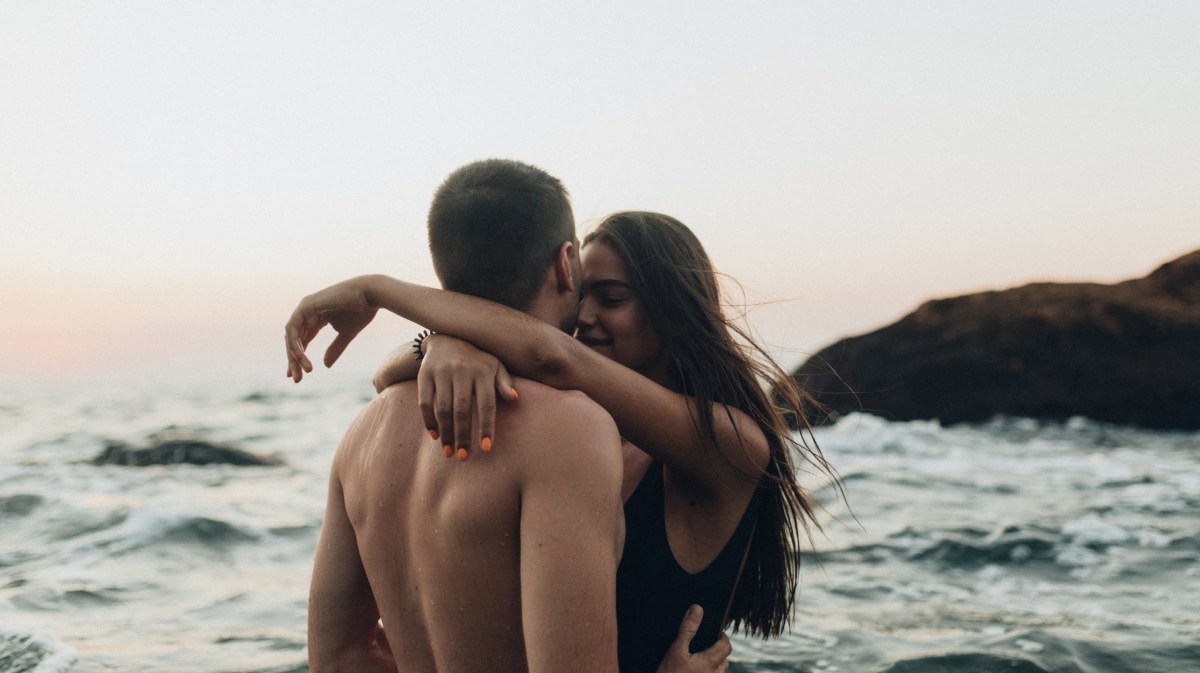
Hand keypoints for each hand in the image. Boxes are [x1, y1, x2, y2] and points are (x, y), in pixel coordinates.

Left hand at [285, 276, 378, 381]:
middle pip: (295, 340)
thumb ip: (335, 348)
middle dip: (294, 361)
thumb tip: (325, 366)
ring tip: (302, 371)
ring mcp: (305, 307)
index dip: (299, 358)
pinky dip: (294, 343)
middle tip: (297, 380)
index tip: (298, 376)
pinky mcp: (306, 305)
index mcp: (316, 317)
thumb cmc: (362, 312)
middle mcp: (307, 311)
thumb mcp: (346, 334)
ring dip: (294, 356)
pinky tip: (299, 356)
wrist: (370, 295)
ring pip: (290, 336)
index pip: (302, 340)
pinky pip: (293, 328)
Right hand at [417, 335, 517, 458]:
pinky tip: (435, 436)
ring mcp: (441, 373)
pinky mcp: (424, 375)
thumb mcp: (494, 366)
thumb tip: (515, 399)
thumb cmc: (477, 359)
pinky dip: (429, 421)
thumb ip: (505, 382)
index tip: (486, 448)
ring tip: (449, 452)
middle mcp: (461, 371)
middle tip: (464, 456)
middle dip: (463, 435)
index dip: (486, 427)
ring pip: (442, 409)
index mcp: (482, 371)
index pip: (486, 403)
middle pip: (462, 410)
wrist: (448, 337)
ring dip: (446, 433)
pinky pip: (425, 402)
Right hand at [656, 606, 730, 672]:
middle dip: (718, 650)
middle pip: (724, 659)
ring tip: (700, 658)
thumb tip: (697, 609)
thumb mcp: (675, 650)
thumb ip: (687, 630)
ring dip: (714, 664)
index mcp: (710, 662)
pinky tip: (695, 671)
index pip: (726, 645)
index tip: (716, 632)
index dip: (723, 636)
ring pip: (719, 671)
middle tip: (706, 644)